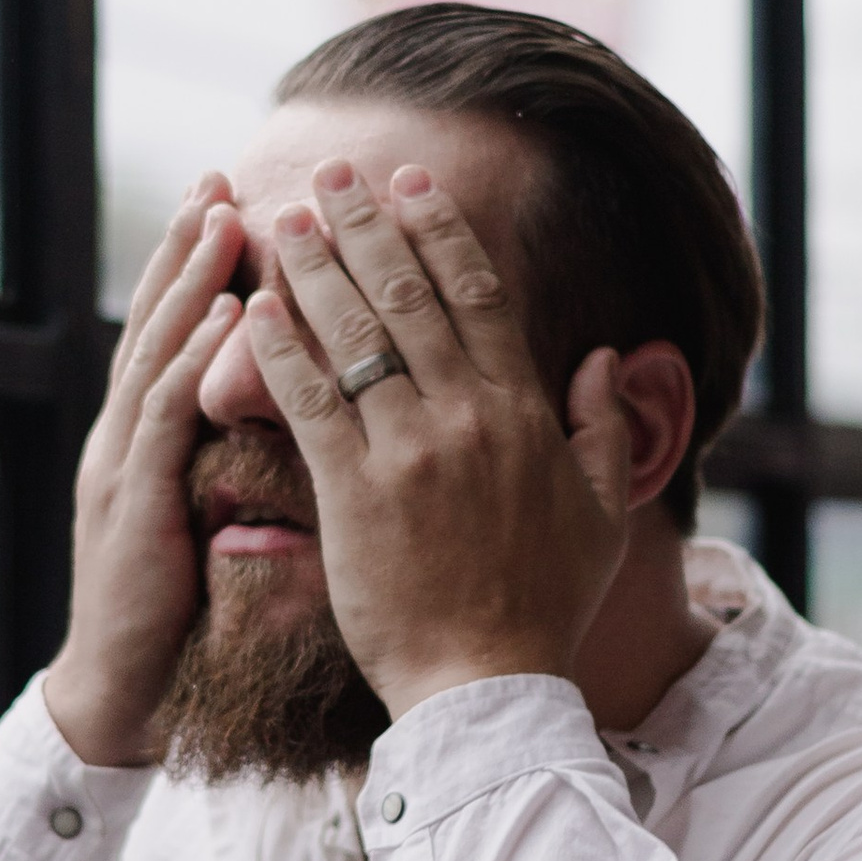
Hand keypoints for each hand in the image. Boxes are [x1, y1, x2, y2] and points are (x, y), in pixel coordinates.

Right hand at [44, 179, 244, 765]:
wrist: (122, 697)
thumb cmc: (178, 617)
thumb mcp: (208, 521)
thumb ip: (231, 463)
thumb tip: (296, 417)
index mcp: (148, 441)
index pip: (176, 335)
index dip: (199, 268)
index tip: (233, 200)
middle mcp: (125, 438)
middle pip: (156, 322)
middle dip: (186, 248)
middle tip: (218, 176)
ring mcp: (121, 467)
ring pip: (156, 351)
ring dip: (188, 281)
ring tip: (222, 216)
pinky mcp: (132, 507)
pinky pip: (165, 418)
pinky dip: (193, 359)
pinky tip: (228, 316)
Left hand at [243, 158, 630, 723]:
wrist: (487, 686)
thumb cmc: (543, 608)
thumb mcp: (602, 515)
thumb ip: (605, 430)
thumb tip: (606, 357)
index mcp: (525, 414)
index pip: (480, 296)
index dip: (441, 231)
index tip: (413, 183)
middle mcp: (468, 418)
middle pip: (410, 296)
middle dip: (367, 225)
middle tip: (332, 175)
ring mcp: (409, 454)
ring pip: (357, 336)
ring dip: (317, 268)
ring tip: (285, 218)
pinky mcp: (354, 495)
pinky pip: (310, 403)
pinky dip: (280, 349)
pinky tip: (254, 307)